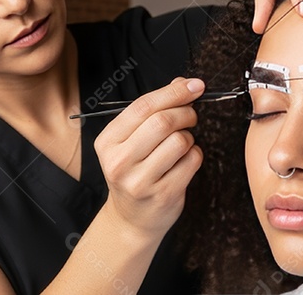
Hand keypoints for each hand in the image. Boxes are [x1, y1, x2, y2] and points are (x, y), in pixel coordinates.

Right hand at [94, 78, 203, 238]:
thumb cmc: (134, 171)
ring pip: (179, 141)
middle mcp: (119, 161)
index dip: (173, 92)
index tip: (195, 85)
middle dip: (185, 112)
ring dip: (189, 137)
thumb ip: (153, 110)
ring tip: (182, 143)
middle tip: (191, 115)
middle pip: (162, 121)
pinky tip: (184, 161)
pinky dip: (195, 155)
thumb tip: (182, 82)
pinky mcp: (163, 195)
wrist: (131, 219)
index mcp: (108, 141)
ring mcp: (140, 181)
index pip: (143, 106)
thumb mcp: (131, 140)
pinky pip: (191, 161)